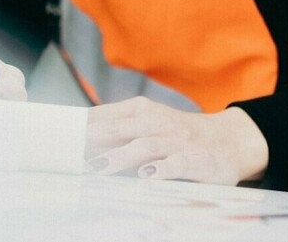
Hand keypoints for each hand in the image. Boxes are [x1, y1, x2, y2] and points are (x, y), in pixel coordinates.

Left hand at [85, 97, 267, 184]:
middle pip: (122, 128)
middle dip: (96, 139)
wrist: (230, 141)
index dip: (82, 126)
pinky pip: (178, 163)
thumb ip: (115, 130)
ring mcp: (179, 141)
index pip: (106, 116)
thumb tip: (72, 140)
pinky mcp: (198, 160)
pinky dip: (162, 169)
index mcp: (143, 111)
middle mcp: (160, 123)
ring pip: (146, 145)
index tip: (57, 138)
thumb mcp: (148, 125)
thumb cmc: (177, 136)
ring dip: (122, 155)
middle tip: (71, 153)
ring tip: (100, 167)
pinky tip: (147, 176)